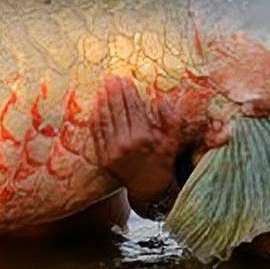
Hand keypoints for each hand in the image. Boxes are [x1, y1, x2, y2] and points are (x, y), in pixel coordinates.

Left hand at [90, 76, 181, 203]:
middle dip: (114, 92)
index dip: (129, 92)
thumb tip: (162, 101)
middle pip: (118, 111)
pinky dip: (96, 119)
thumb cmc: (162, 163)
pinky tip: (96, 107)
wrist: (149, 190)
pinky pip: (97, 134)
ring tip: (102, 87)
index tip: (125, 79)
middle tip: (111, 78)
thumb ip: (171, 121)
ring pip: (105, 120)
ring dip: (103, 102)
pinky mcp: (103, 158)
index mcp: (144, 138)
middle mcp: (126, 144)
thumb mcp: (173, 143)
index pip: (134, 108)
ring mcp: (112, 151)